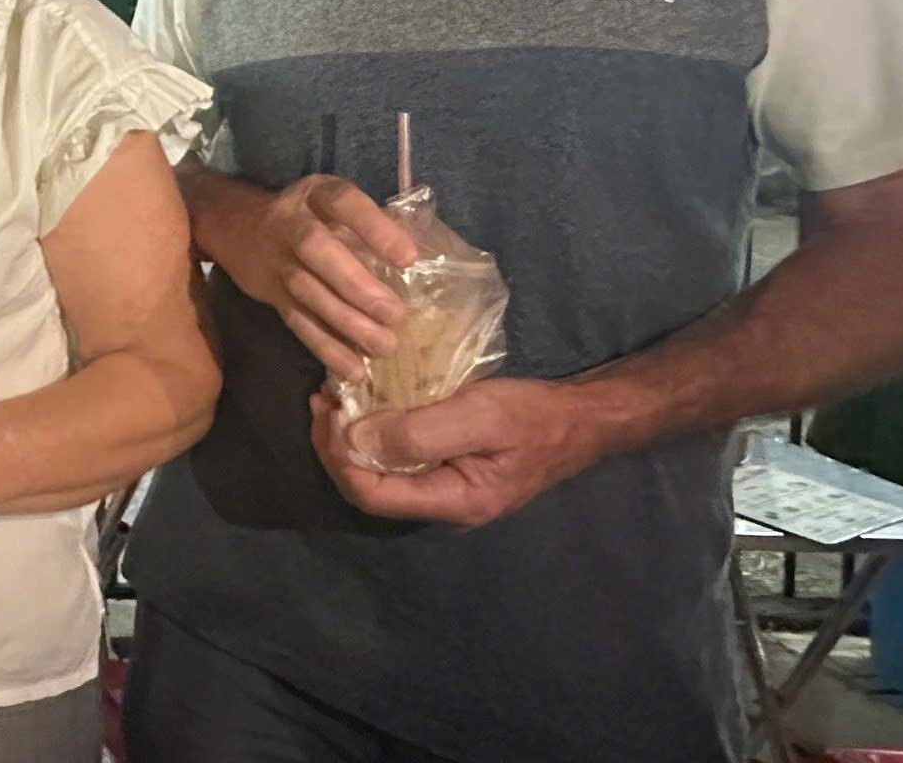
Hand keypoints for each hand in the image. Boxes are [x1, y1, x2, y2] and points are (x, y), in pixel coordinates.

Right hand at [218, 174, 418, 375]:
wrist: (238, 226)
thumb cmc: (309, 215)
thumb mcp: (333, 204)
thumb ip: (371, 224)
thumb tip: (426, 257)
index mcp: (315, 195)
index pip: (343, 202)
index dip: (374, 228)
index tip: (407, 258)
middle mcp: (290, 223)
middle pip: (317, 249)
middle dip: (356, 285)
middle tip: (394, 315)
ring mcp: (277, 261)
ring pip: (307, 291)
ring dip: (346, 322)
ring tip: (383, 346)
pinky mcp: (272, 295)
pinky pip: (298, 322)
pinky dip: (326, 348)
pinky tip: (354, 369)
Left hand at [308, 377, 606, 528]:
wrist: (580, 420)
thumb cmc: (534, 418)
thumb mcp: (479, 416)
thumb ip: (420, 433)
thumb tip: (356, 439)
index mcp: (452, 501)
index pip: (372, 495)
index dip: (339, 457)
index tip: (328, 411)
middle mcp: (443, 504)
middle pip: (368, 489)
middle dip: (336, 447)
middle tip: (322, 399)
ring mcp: (445, 488)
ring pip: (379, 474)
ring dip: (350, 438)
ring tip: (334, 398)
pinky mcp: (446, 468)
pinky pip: (397, 459)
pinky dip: (373, 432)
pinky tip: (365, 403)